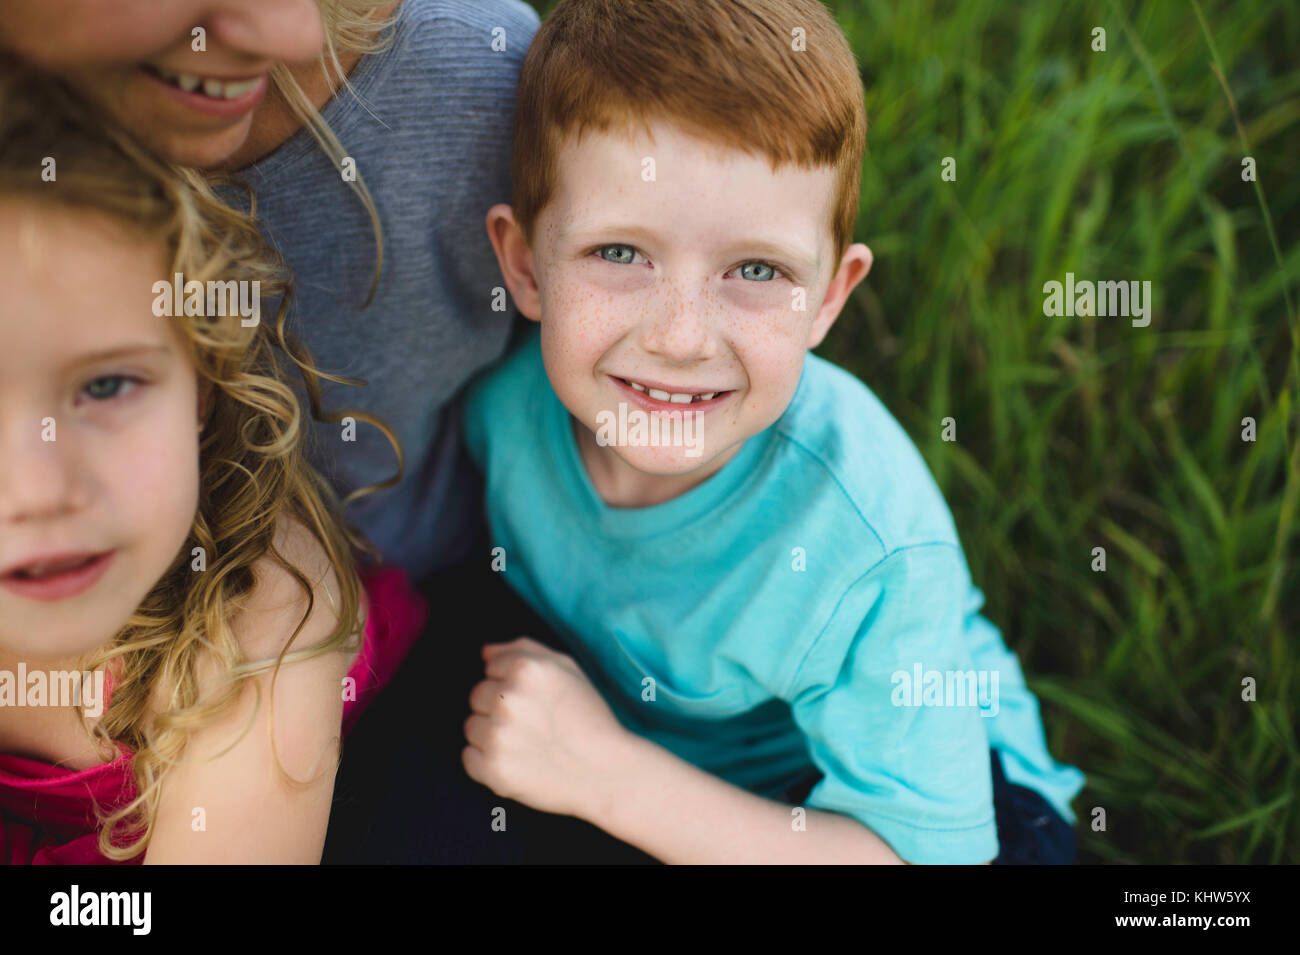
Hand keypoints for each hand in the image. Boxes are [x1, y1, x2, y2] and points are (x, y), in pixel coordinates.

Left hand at [461, 636, 630, 818]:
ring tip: (526, 744)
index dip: (513, 684)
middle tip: (532, 724)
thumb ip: (524, 649)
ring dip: (491, 735)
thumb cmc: (589, 716)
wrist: (607, 772)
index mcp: (526, 670)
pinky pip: (469, 758)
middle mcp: (508, 700)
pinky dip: (487, 762)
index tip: (535, 700)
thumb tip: (485, 653)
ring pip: (471, 727)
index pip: (491, 668)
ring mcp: (498, 737)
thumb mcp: (567, 668)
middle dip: (499, 708)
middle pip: (477, 696)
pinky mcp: (493, 770)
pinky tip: (517, 762)